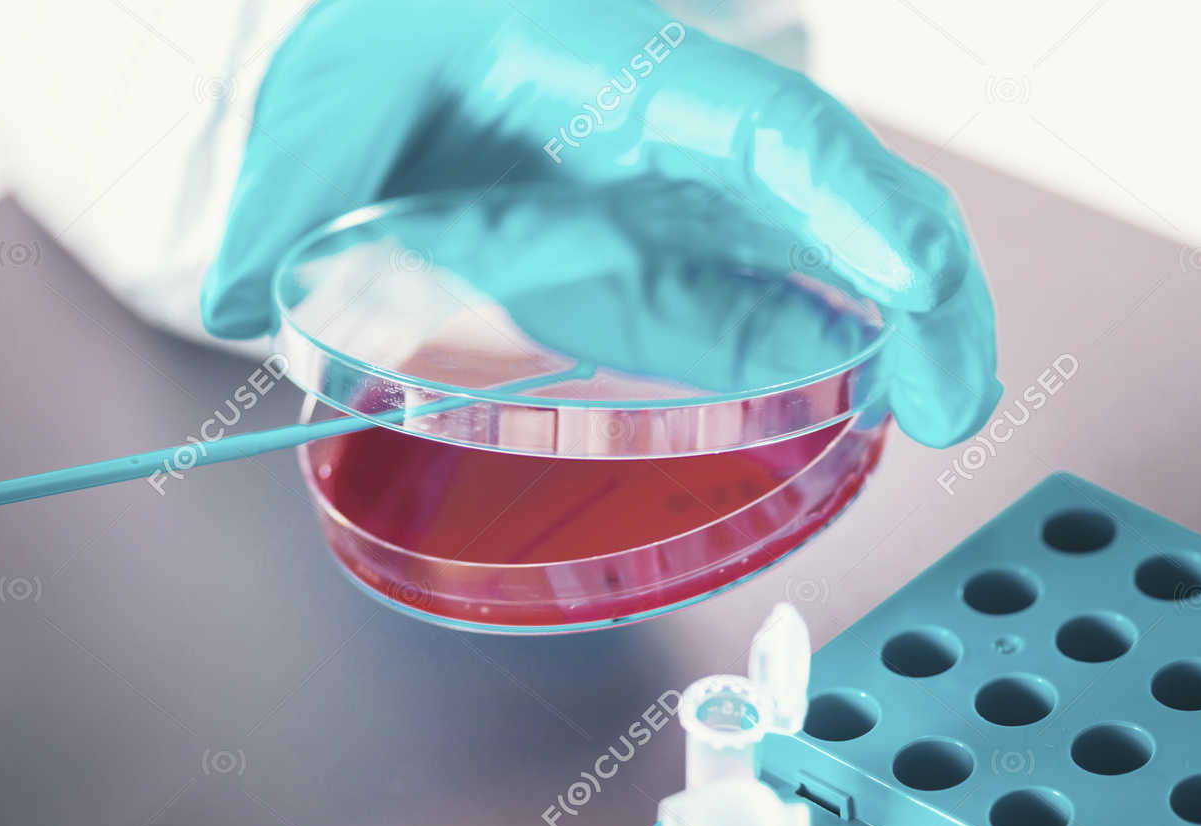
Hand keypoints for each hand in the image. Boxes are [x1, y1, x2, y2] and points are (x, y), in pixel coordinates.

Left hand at [200, 0, 998, 446]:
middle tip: (962, 404)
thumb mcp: (325, 93)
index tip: (911, 281)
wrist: (394, 30)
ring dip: (895, 332)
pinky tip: (861, 393)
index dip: (847, 203)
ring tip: (940, 413)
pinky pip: (764, 290)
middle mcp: (681, 133)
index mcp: (618, 72)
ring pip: (823, 249)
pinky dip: (822, 341)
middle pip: (840, 196)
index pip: (763, 132)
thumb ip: (281, 194)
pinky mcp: (673, 241)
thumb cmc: (374, 36)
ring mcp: (689, 190)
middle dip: (924, 291)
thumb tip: (238, 303)